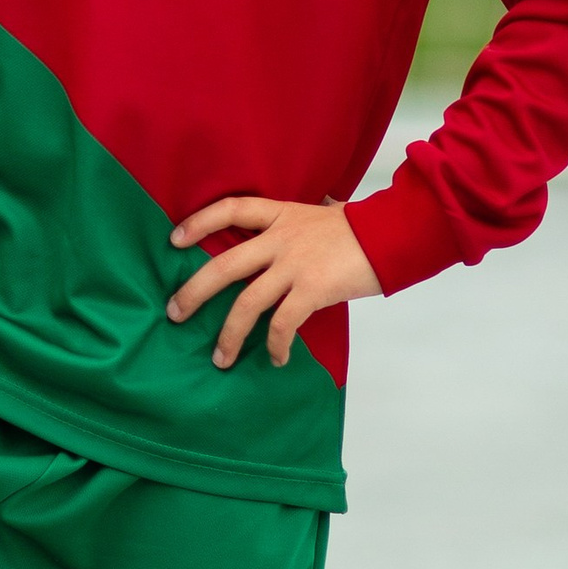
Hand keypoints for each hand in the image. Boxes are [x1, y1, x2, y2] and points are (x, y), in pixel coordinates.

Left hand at [165, 196, 379, 370]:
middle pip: (224, 266)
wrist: (393, 235)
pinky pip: (283, 324)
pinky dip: (275, 346)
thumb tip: (286, 232)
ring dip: (228, 335)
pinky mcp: (312, 290)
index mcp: (281, 215)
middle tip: (174, 313)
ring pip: (247, 304)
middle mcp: (281, 239)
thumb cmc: (358, 229)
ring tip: (219, 359)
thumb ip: (294, 224)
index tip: (174, 239)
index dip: (199, 222)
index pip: (230, 209)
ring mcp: (295, 265)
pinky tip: (275, 359)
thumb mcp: (320, 214)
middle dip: (194, 292)